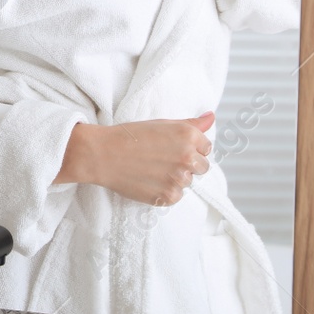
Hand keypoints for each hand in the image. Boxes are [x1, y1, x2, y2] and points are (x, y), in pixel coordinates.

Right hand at [56, 111, 213, 205]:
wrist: (102, 154)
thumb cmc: (129, 135)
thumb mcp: (162, 123)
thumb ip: (191, 123)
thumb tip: (211, 117)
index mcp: (188, 136)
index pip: (206, 148)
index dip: (190, 148)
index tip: (173, 148)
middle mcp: (187, 157)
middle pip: (202, 167)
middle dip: (186, 164)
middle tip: (162, 160)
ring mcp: (179, 179)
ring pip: (188, 182)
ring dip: (175, 178)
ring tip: (152, 169)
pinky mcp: (169, 196)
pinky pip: (177, 196)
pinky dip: (165, 191)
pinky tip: (149, 180)